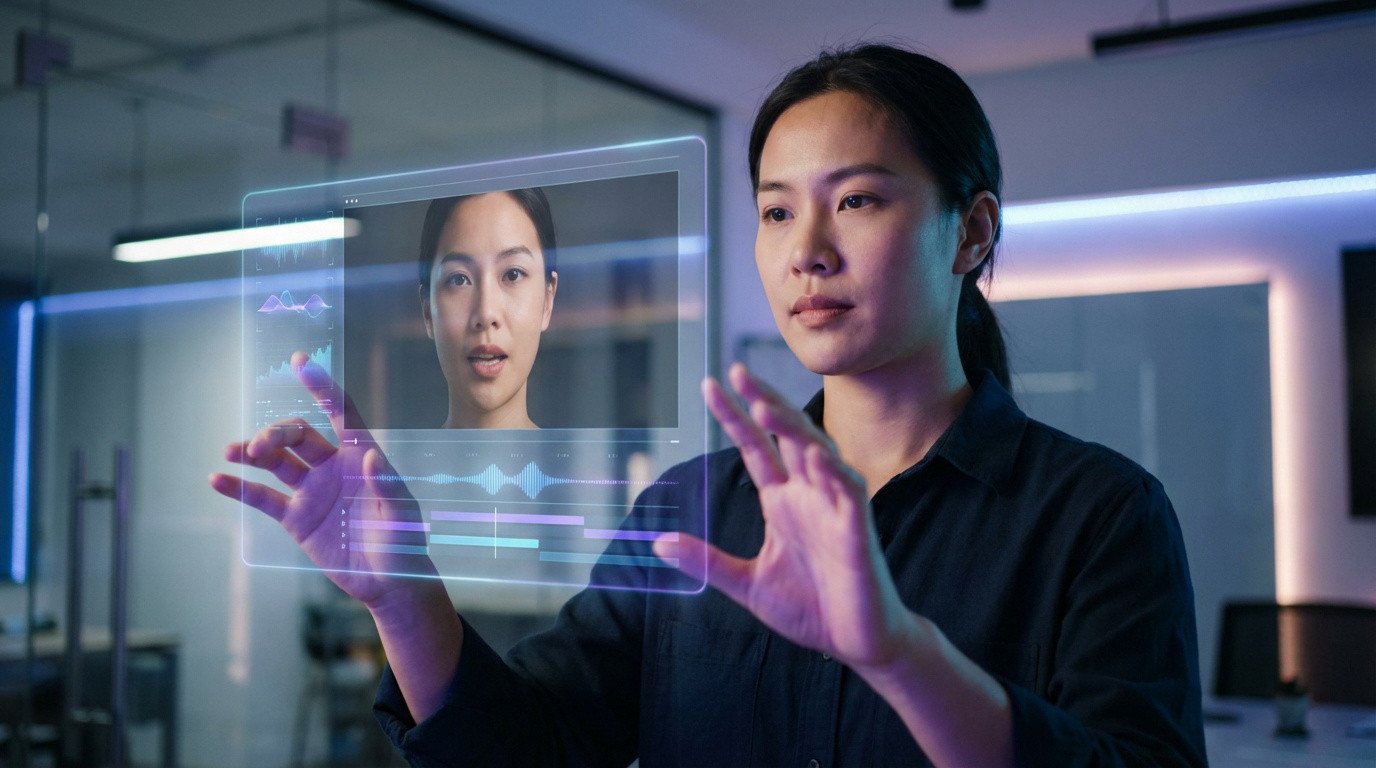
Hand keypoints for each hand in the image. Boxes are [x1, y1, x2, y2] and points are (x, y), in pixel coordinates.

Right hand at [209, 352, 433, 608]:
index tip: (299, 361)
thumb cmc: (404, 543)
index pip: (340, 412)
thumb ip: (385, 484)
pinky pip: (263, 497)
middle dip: (275, 434)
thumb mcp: (401, 514)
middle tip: (257, 447)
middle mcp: (332, 467)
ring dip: (253, 453)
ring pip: (276, 462)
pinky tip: (218, 479)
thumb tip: (369, 454)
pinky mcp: (296, 518)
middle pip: (297, 435)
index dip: (320, 387)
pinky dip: (240, 488)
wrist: (389, 583)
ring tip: (231, 451)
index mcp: (360, 456)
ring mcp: (311, 491)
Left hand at [655, 363, 918, 669]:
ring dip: (792, 428)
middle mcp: (809, 494)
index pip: (756, 448)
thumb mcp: (746, 583)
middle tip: (737, 372)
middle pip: (787, 435)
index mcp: (783, 501)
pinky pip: (848, 490)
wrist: (856, 642)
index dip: (734, 417)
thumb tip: (657, 543)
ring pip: (817, 451)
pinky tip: (815, 454)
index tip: (710, 386)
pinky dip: (833, 470)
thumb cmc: (810, 608)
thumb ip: (707, 560)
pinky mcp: (858, 529)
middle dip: (763, 402)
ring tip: (762, 405)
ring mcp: (835, 507)